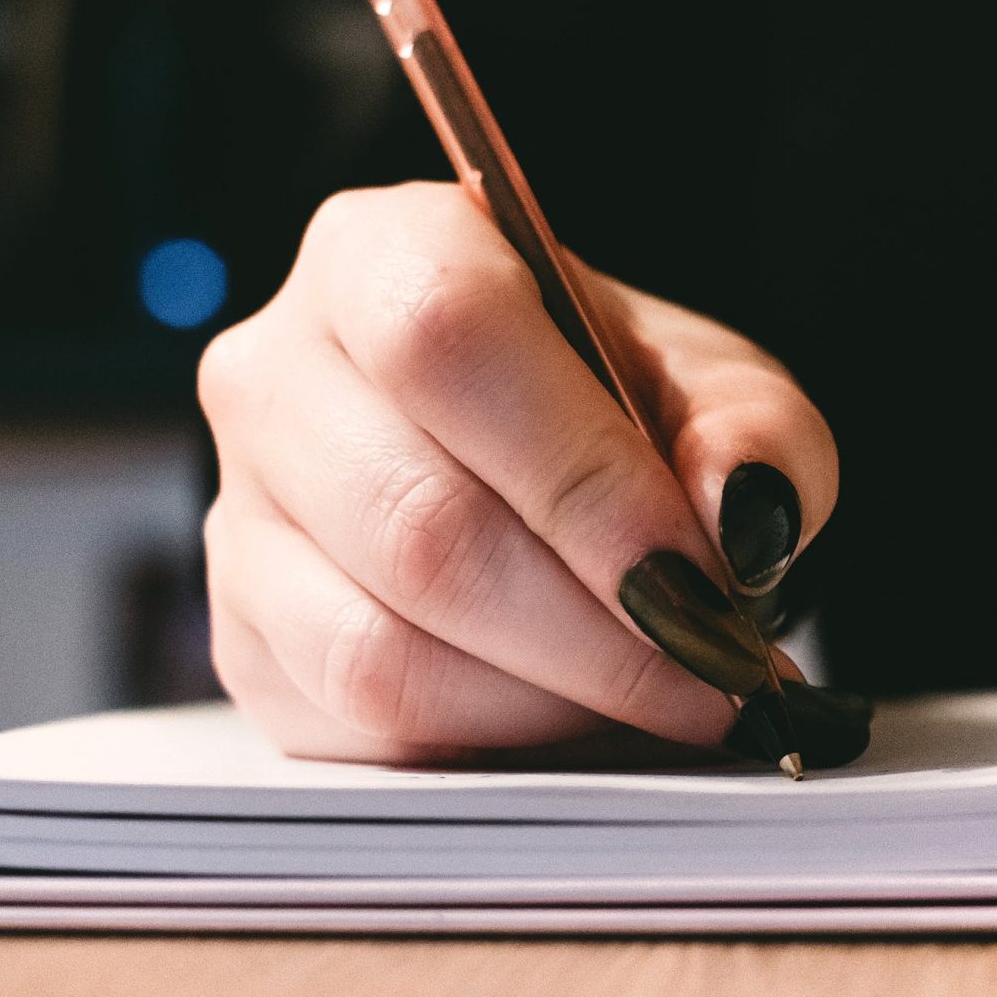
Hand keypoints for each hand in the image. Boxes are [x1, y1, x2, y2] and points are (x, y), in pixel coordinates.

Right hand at [198, 182, 838, 762]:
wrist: (548, 469)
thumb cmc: (624, 412)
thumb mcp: (722, 393)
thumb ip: (757, 436)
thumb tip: (739, 510)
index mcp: (383, 255)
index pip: (446, 343)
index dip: (581, 479)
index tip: (702, 577)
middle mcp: (275, 374)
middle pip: (420, 525)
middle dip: (599, 631)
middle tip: (716, 672)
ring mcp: (239, 515)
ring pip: (380, 647)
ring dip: (551, 700)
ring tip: (660, 696)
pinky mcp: (244, 641)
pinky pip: (360, 725)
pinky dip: (491, 741)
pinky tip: (574, 716)